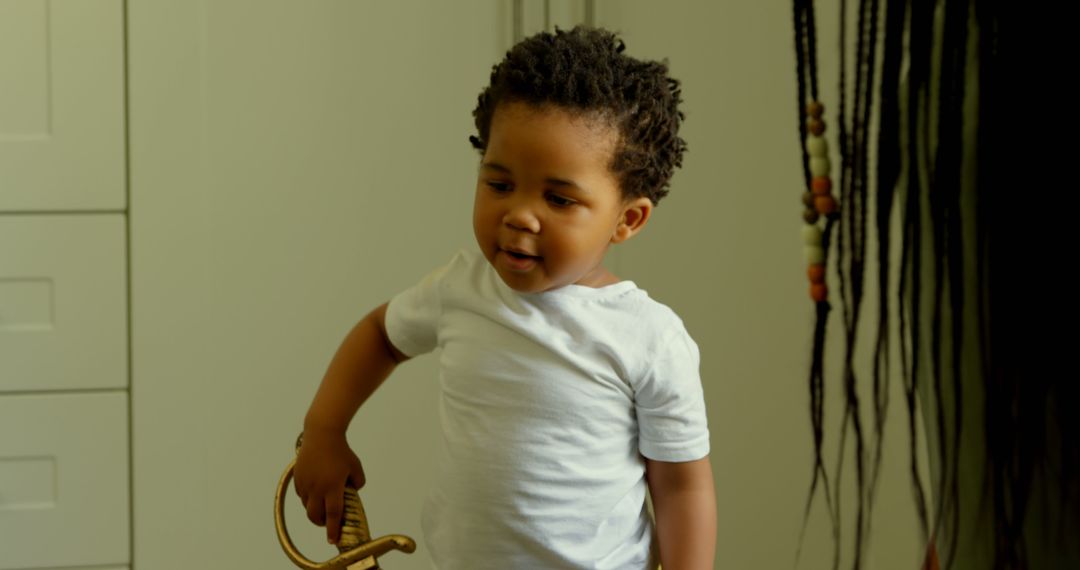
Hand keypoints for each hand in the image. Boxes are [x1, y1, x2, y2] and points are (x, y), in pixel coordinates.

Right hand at [293, 429, 366, 544]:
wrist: (321, 434)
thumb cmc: (342, 450)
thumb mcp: (356, 467)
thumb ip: (358, 482)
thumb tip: (352, 492)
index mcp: (333, 487)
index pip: (333, 515)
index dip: (333, 529)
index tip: (333, 540)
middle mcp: (317, 488)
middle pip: (316, 516)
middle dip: (322, 523)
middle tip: (328, 522)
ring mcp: (305, 484)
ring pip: (307, 506)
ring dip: (315, 510)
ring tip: (323, 504)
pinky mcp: (298, 478)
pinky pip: (302, 495)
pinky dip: (308, 498)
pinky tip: (316, 491)